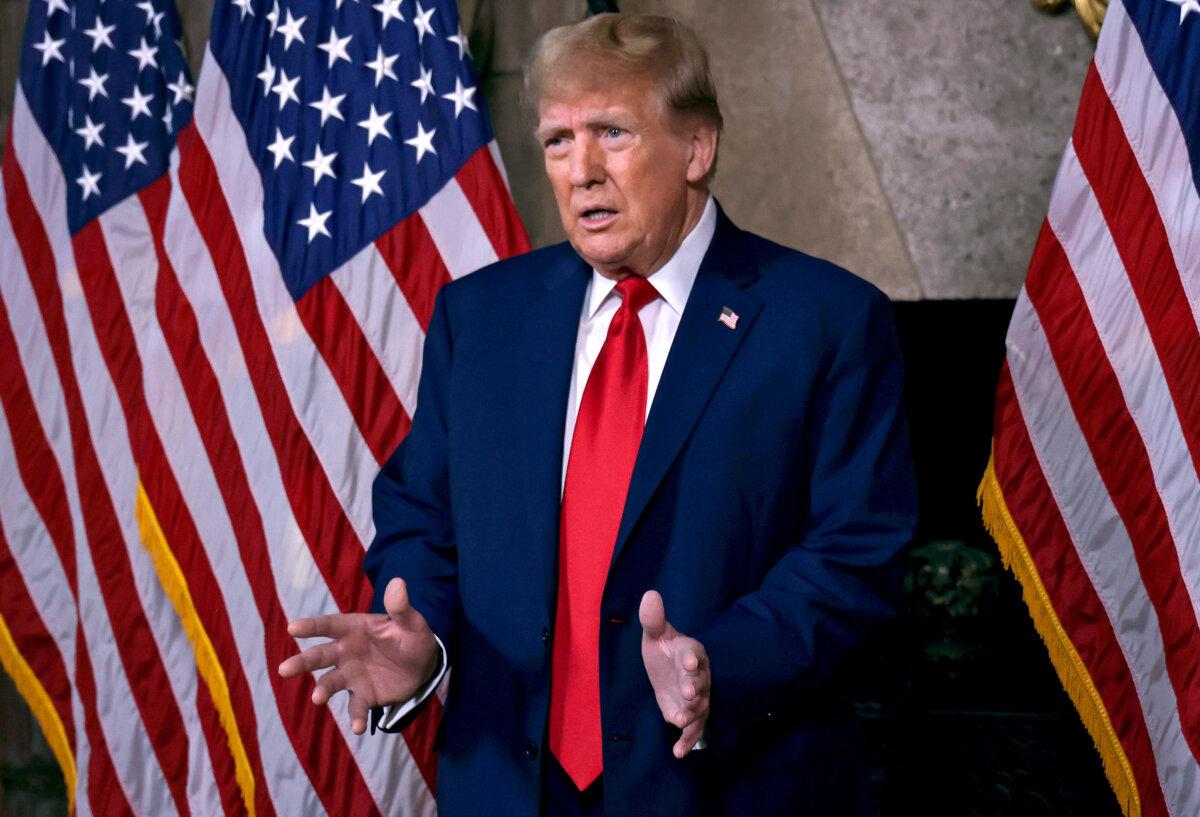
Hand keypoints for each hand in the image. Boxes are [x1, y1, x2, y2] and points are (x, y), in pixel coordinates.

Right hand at [277, 577, 439, 734]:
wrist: (423, 666)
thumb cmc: (412, 637)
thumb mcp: (411, 623)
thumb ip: (401, 608)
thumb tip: (398, 583)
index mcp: (355, 628)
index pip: (329, 625)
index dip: (312, 626)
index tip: (292, 628)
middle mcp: (347, 652)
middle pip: (320, 656)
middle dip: (302, 662)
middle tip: (284, 670)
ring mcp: (352, 675)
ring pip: (331, 682)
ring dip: (323, 690)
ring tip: (317, 698)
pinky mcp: (364, 695)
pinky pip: (356, 707)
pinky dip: (355, 717)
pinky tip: (357, 728)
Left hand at [639, 590, 710, 758]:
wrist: (671, 672)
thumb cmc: (665, 651)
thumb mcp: (656, 635)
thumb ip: (653, 619)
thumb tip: (649, 594)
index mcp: (691, 652)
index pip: (693, 653)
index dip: (691, 658)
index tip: (689, 662)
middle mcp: (699, 676)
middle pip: (699, 682)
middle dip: (695, 688)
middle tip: (689, 693)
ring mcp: (698, 698)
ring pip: (699, 707)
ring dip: (692, 714)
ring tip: (681, 720)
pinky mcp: (691, 716)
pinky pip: (693, 730)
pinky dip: (687, 741)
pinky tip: (678, 752)